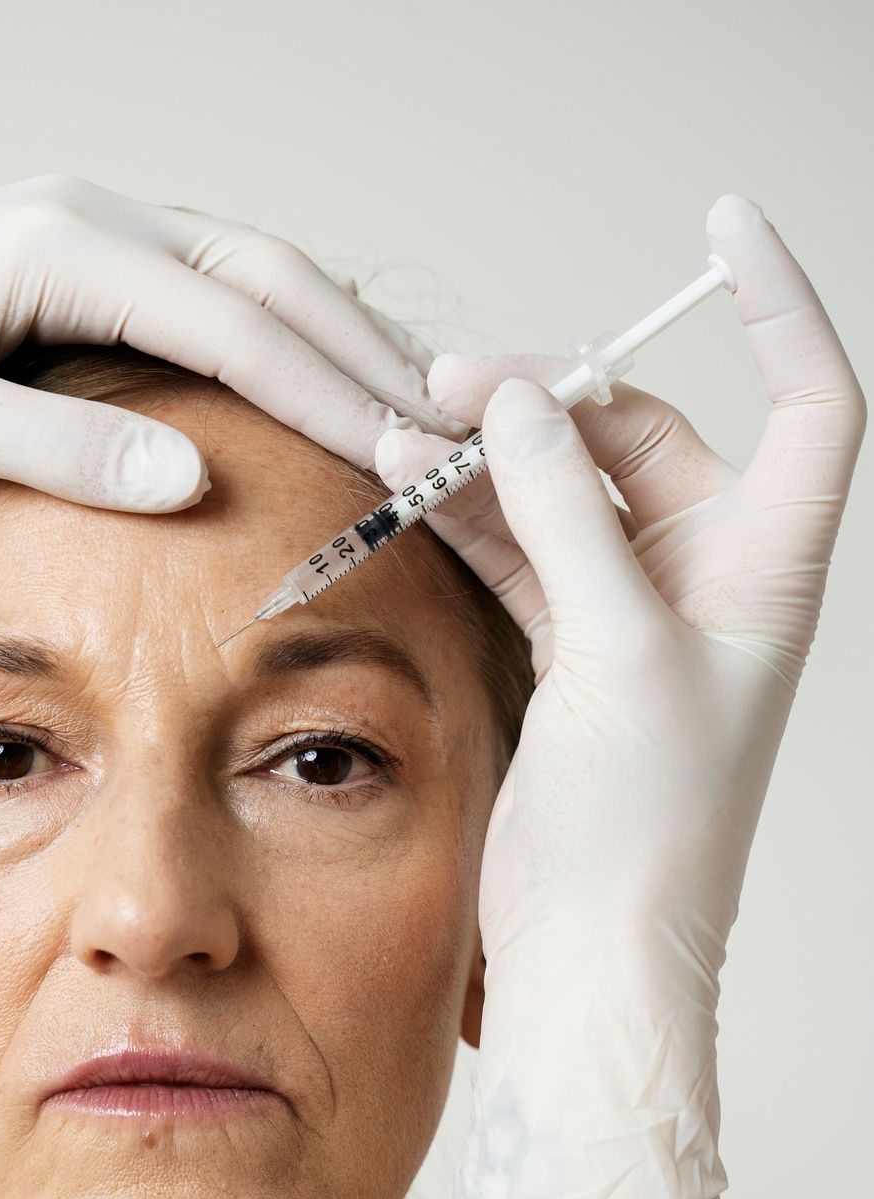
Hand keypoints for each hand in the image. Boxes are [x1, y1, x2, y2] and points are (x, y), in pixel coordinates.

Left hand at [0, 173, 458, 535]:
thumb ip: (57, 447)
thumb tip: (189, 480)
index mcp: (65, 244)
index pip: (236, 321)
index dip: (331, 394)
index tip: (408, 456)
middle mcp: (94, 218)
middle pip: (272, 277)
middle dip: (366, 358)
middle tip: (453, 433)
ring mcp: (92, 233)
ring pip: (253, 274)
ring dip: (338, 340)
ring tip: (416, 411)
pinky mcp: (81, 265)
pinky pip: (212, 291)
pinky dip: (282, 336)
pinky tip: (320, 382)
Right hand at [374, 194, 865, 1198]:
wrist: (596, 956)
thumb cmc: (645, 832)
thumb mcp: (617, 652)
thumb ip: (569, 517)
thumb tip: (523, 408)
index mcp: (767, 573)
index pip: (807, 403)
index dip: (776, 312)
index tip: (722, 231)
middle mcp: (710, 585)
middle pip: (647, 439)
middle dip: (556, 401)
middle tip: (453, 386)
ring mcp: (635, 621)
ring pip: (568, 495)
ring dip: (492, 460)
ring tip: (404, 432)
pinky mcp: (569, 658)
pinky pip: (522, 554)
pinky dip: (470, 520)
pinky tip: (408, 489)